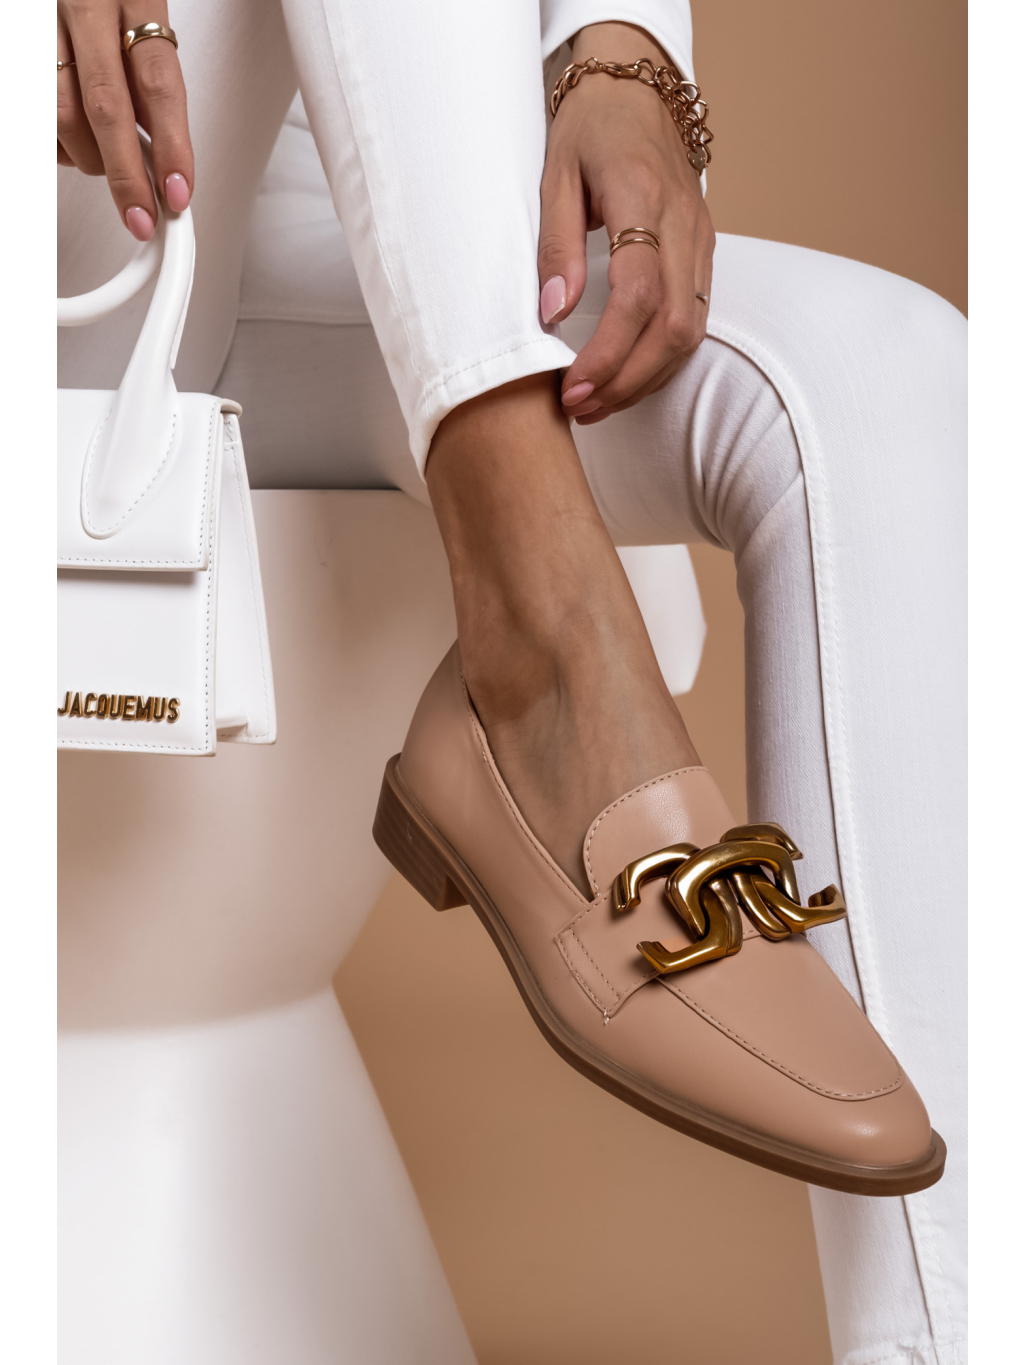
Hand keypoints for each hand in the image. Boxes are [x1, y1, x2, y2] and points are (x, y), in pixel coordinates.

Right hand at [57, 2, 193, 239]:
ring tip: (107, 162)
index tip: (177, 191)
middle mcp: (86, 6)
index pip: (159, 84)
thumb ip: (151, 83)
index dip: (171, 145)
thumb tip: (164, 158)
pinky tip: (74, 138)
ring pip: (63, 112)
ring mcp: (44, 23)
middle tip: (140, 213)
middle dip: (125, 172)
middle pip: (107, 106)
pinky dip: (59, 140)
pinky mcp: (18, 38)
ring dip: (90, 157)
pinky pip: (35, 108)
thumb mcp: (145, 24)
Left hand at [538, 23, 713, 423]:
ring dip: (645, 379)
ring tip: (597, 403)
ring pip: (690, 332)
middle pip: (673, 327)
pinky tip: (627, 377)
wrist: (638, 89)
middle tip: (580, 408)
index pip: (638, 295)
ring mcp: (701, 240)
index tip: (571, 387)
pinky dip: (661, 359)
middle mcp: (683, 224)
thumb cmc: (591, 129)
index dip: (608, 353)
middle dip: (626, 380)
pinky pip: (694, 320)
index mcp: (643, 199)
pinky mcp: (704, 252)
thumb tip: (554, 313)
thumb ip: (555, 245)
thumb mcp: (555, 175)